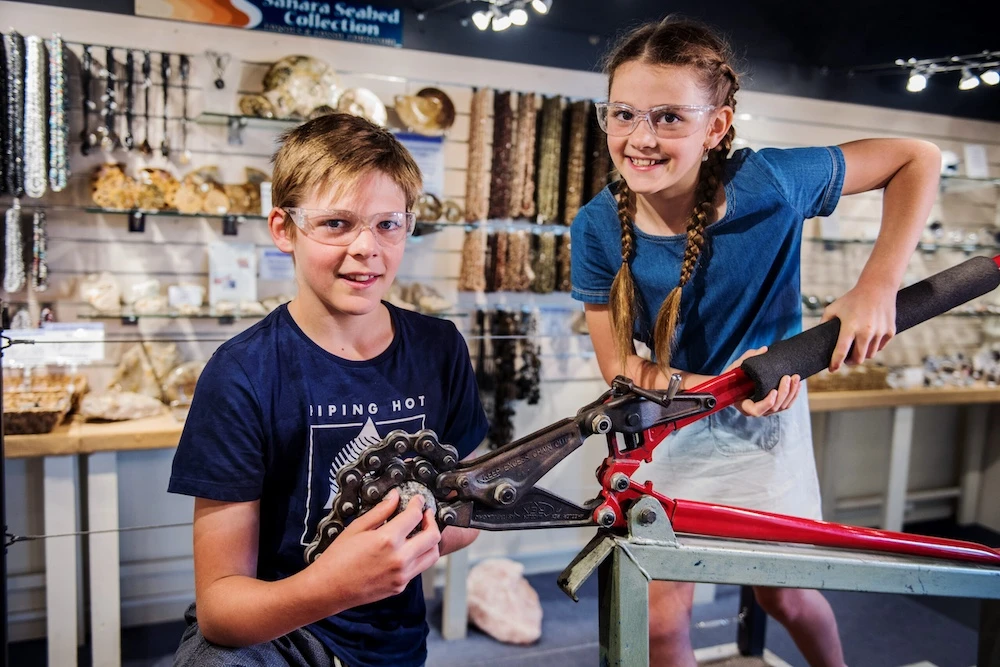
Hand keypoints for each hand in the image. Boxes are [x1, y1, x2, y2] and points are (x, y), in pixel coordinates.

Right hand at [312, 488, 440, 608]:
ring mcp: (402, 575)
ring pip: (432, 555)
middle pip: (433, 536)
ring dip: (431, 541)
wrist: (328, 589)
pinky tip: (407, 549)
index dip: (418, 504)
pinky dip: (418, 556)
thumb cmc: (337, 558)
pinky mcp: (400, 586)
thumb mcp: (357, 528)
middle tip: (425, 514)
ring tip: (421, 532)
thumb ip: (380, 511)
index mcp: (387, 540)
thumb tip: (395, 497)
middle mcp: (399, 559)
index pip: (415, 516)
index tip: (417, 500)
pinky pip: (418, 568)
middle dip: (432, 520)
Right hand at [725, 347, 800, 416]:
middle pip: (774, 407)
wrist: (738, 381)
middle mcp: (757, 409)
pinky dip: (794, 394)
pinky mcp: (775, 405)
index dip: (767, 403)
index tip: (773, 391)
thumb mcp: (736, 367)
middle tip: (787, 377)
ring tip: (795, 377)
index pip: (756, 410)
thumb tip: (764, 349)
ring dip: (791, 392)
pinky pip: (787, 404)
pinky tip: (797, 383)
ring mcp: (767, 409)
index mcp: (744, 404)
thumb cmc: (733, 377)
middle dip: (784, 393)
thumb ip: (748, 358)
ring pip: (783, 406)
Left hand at [821, 283, 895, 371]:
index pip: (841, 351)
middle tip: (846, 360)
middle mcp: (866, 331)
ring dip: (862, 355)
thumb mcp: (834, 308)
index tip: (832, 369)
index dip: (835, 363)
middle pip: (858, 359)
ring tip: (857, 349)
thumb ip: (823, 322)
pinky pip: (880, 347)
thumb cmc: (852, 299)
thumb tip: (815, 338)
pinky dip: (874, 347)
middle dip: (850, 362)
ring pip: (870, 355)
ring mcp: (880, 332)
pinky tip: (869, 341)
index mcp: (850, 326)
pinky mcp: (890, 332)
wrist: (878, 288)